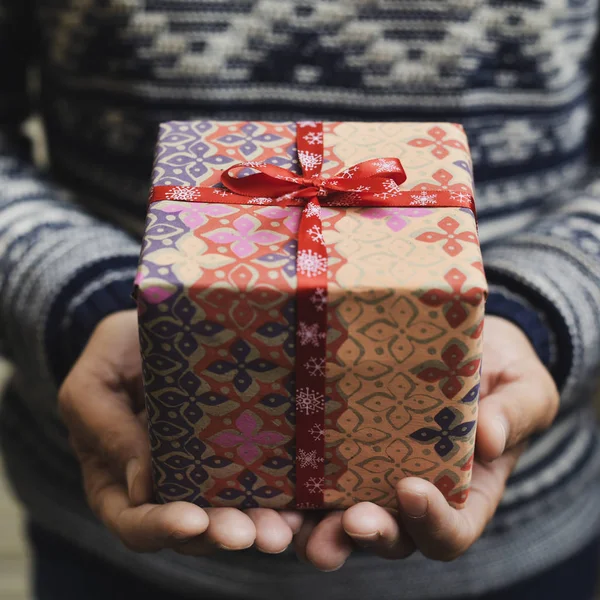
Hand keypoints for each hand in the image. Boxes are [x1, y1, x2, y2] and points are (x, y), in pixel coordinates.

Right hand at [59, 310, 301, 554]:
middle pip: (190, 527)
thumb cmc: (115, 353)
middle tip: (251, 533)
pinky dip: (278, 494)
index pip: (134, 520)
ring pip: (228, 510)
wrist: (154, 325)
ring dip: (256, 523)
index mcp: (116, 479)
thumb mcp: (94, 385)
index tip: (194, 521)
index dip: (161, 527)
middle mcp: (162, 485)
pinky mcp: (236, 449)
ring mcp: (203, 470)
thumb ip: (106, 431)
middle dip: (220, 533)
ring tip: (282, 527)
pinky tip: (300, 500)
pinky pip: (257, 478)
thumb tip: (141, 489)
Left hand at [294, 316, 558, 569]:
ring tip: (292, 527)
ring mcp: (373, 475)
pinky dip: (290, 490)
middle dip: (368, 536)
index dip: (433, 523)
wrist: (460, 344)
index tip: (411, 490)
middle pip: (392, 536)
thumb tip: (489, 439)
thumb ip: (514, 412)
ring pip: (343, 519)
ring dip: (318, 530)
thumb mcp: (522, 387)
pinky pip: (313, 480)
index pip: (452, 530)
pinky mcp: (339, 451)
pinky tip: (266, 481)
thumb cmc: (499, 369)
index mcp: (465, 491)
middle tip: (348, 523)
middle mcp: (414, 494)